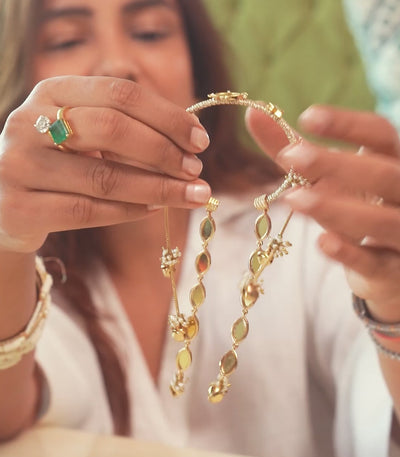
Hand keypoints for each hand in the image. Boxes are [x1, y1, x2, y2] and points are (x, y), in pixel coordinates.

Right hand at [0, 76, 210, 252]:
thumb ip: (125, 127)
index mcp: (51, 92)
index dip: (167, 117)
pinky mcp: (19, 207)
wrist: (5, 201)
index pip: (120, 94)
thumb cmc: (59, 162)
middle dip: (164, 152)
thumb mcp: (83, 132)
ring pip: (103, 177)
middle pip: (112, 129)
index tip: (201, 141)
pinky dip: (128, 211)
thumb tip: (190, 139)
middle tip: (196, 171)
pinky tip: (153, 209)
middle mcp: (29, 122)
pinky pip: (86, 212)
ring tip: (191, 195)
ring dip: (157, 188)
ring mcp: (19, 165)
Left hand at [246, 105, 399, 321]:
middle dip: (337, 165)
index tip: (307, 117)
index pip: (379, 133)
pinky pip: (375, 262)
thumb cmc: (351, 209)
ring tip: (293, 199)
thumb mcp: (324, 178)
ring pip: (380, 220)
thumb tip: (253, 114)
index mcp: (392, 162)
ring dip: (336, 208)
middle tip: (292, 156)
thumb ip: (293, 148)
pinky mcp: (392, 270)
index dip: (347, 124)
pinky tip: (322, 241)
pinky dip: (350, 253)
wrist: (384, 266)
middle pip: (382, 174)